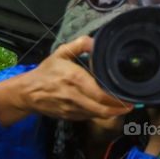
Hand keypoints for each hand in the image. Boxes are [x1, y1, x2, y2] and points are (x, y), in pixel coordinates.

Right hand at [0, 36, 132, 125]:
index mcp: (75, 79)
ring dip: (112, 113)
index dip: (116, 98)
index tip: (129, 96)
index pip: (100, 93)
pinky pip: (89, 117)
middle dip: (119, 108)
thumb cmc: (46, 72)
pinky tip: (107, 108)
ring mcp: (72, 109)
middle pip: (102, 109)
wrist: (27, 92)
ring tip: (124, 106)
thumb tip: (95, 41)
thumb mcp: (60, 53)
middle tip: (132, 103)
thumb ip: (79, 44)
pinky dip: (100, 114)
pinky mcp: (69, 117)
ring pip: (97, 115)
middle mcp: (75, 96)